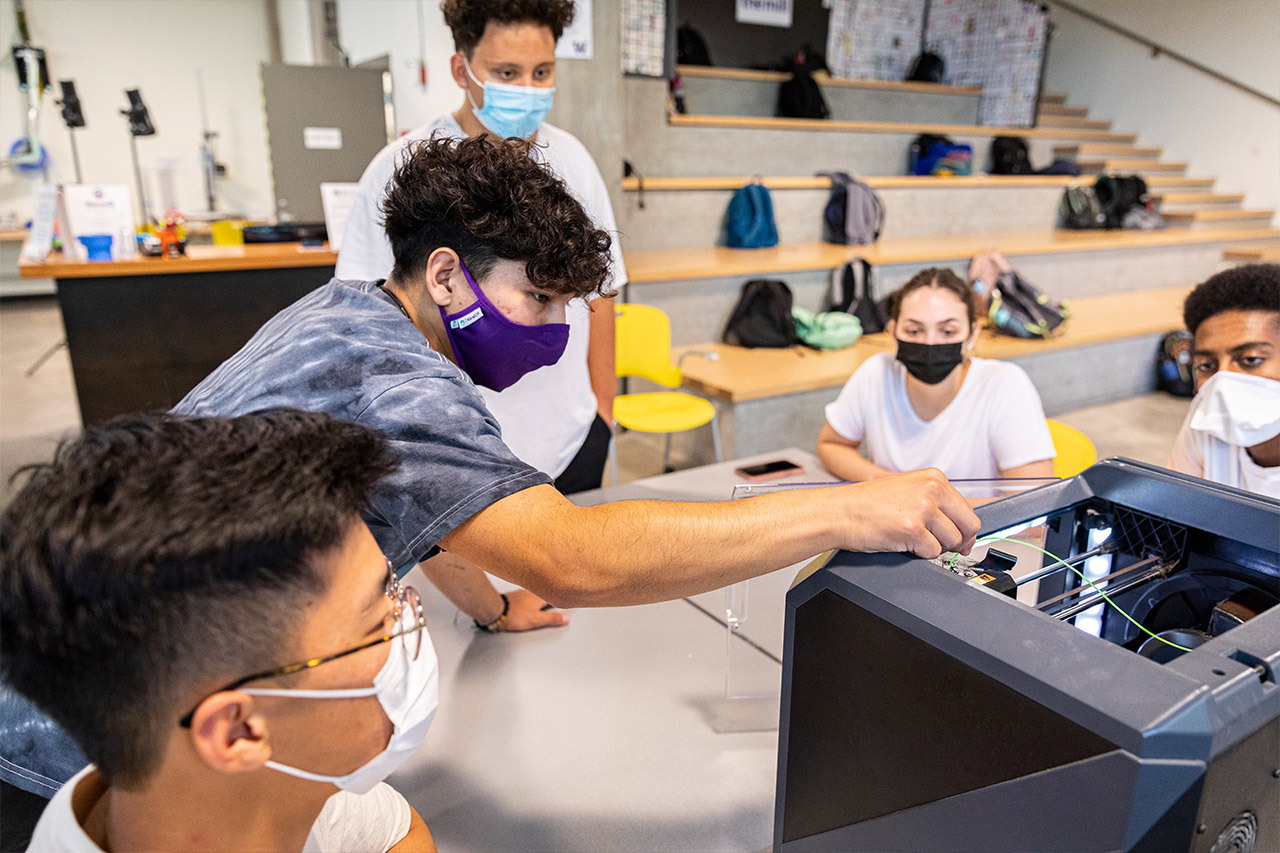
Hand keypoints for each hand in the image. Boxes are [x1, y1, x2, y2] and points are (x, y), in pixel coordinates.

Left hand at [500, 588, 570, 630]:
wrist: (495, 610)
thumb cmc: (514, 615)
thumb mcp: (536, 620)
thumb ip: (552, 619)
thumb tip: (566, 618)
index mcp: (539, 597)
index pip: (554, 594)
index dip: (560, 594)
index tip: (567, 594)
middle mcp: (531, 592)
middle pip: (545, 590)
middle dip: (551, 590)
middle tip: (558, 588)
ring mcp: (522, 592)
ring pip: (535, 589)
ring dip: (541, 590)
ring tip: (546, 590)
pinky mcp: (514, 595)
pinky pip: (526, 592)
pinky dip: (531, 592)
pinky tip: (528, 595)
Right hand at [835, 468, 980, 558]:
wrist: (837, 511)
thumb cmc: (866, 504)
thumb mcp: (907, 490)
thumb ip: (935, 502)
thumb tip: (962, 527)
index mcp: (934, 477)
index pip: (968, 509)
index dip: (963, 529)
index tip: (958, 539)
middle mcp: (932, 489)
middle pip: (969, 527)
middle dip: (957, 542)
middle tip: (938, 545)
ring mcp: (923, 508)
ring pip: (952, 542)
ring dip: (935, 547)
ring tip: (911, 539)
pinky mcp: (913, 529)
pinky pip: (932, 553)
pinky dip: (919, 555)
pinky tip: (901, 542)